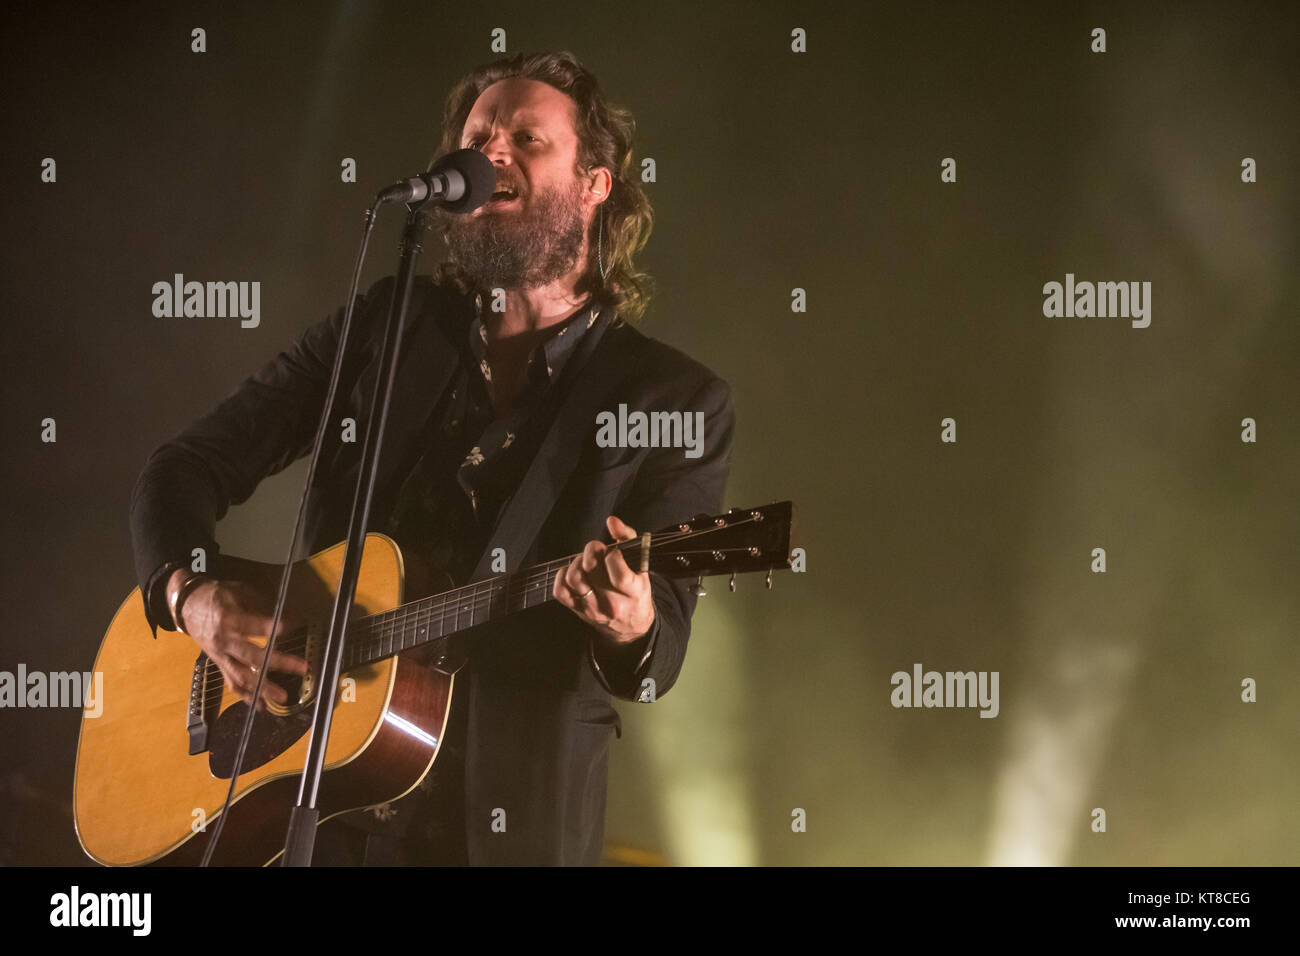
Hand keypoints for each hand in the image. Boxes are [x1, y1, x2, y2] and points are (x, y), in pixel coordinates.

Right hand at [167, 568, 307, 709]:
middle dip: (279, 663)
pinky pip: (232, 683)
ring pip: (242, 675)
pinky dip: (246, 696)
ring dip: (263, 688)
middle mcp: (224, 640)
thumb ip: (262, 605)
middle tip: (301, 667)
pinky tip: (261, 706)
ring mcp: (220, 655)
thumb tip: (288, 615)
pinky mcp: (218, 664)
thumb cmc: (216, 596)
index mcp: (229, 619)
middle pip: (253, 655)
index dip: (279, 627)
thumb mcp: (239, 592)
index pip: (259, 627)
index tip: (297, 626)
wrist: (187, 606)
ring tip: (282, 697)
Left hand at [553, 516, 654, 644]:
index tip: (614, 552)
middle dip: (592, 551)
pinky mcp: (578, 611)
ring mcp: (593, 609)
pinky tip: (574, 572)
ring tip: (586, 562)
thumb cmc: (635, 590)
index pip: (618, 570)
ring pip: (573, 577)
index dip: (612, 553)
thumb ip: (628, 538)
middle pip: (590, 568)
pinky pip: (559, 590)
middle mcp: (613, 603)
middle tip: (597, 552)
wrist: (630, 626)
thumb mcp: (641, 566)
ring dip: (577, 562)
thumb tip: (612, 521)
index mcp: (633, 592)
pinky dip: (562, 575)